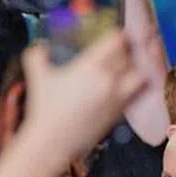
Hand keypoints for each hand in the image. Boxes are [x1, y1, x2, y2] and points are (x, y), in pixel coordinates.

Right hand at [0, 30, 145, 176]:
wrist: (53, 142)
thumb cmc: (45, 109)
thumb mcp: (37, 76)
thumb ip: (37, 54)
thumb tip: (40, 45)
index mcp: (91, 66)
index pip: (117, 40)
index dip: (118, 34)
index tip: (115, 33)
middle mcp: (109, 81)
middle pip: (129, 55)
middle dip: (125, 50)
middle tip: (119, 48)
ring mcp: (117, 98)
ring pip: (138, 75)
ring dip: (134, 68)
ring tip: (126, 67)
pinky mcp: (119, 114)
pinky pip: (135, 95)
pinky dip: (134, 87)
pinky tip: (125, 85)